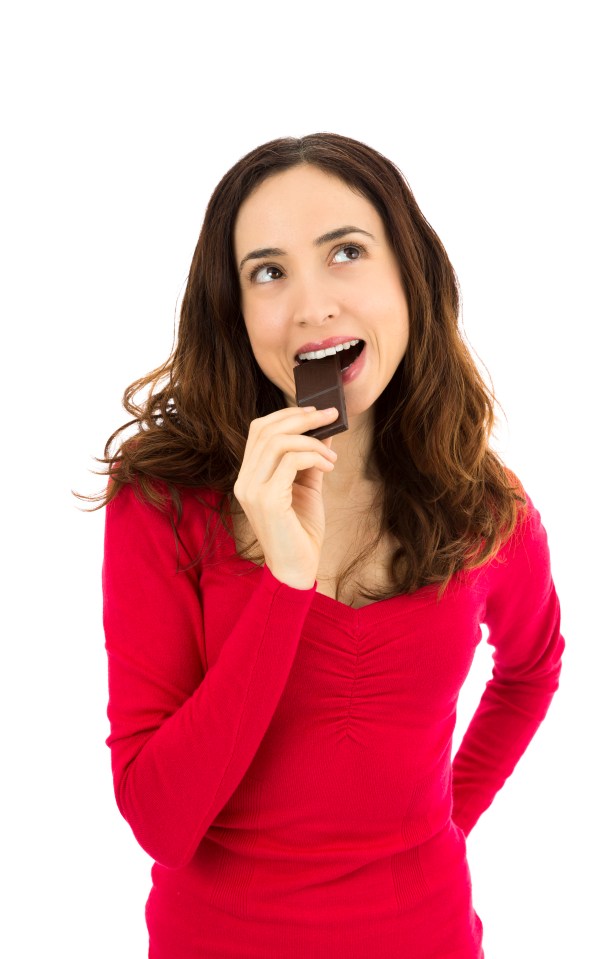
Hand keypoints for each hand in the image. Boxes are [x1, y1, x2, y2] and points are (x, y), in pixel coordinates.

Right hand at [233, 406, 338, 588]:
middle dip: (302, 417)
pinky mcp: (267, 500)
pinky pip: (291, 461)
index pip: (259, 429)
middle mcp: (245, 480)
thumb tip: (325, 431)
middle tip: (331, 416)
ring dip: (312, 441)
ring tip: (332, 456)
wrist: (296, 570)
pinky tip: (329, 466)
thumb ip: (309, 460)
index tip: (316, 412)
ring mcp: (252, 490)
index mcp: (250, 476)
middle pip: (267, 429)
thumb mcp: (307, 488)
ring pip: (279, 441)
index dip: (287, 414)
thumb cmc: (301, 532)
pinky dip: (314, 456)